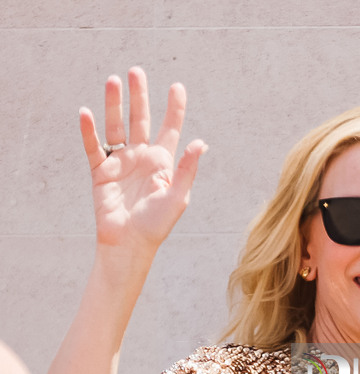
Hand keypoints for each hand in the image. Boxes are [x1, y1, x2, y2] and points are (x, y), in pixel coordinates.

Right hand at [79, 67, 206, 254]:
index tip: (177, 86)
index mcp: (163, 163)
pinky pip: (94, 147)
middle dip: (139, 96)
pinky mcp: (101, 172)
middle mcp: (141, 158)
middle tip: (136, 71)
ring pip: (116, 126)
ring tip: (112, 81)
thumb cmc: (156, 225)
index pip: (169, 129)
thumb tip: (200, 143)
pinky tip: (86, 113)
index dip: (174, 108)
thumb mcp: (177, 197)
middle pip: (140, 119)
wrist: (129, 244)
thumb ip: (187, 169)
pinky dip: (89, 131)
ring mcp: (121, 163)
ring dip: (113, 104)